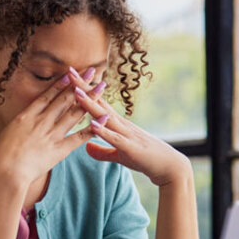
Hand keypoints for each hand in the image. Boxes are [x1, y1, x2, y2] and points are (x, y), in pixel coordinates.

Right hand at [0, 67, 96, 187]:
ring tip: (100, 88)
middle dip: (79, 84)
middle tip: (91, 72)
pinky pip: (79, 136)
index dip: (61, 83)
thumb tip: (21, 123)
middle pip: (64, 99)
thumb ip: (19, 127)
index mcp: (27, 116)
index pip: (47, 96)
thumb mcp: (6, 134)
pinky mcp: (59, 150)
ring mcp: (51, 134)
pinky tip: (103, 119)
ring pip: (74, 113)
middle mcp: (41, 121)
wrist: (4, 170)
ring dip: (89, 99)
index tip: (71, 73)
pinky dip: (92, 127)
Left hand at [73, 82, 192, 186]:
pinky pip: (114, 138)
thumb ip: (102, 150)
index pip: (98, 103)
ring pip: (105, 117)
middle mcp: (120, 124)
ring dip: (90, 105)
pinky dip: (103, 131)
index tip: (70, 76)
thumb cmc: (145, 159)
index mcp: (117, 124)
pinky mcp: (130, 147)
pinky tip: (92, 124)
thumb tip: (86, 147)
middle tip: (70, 71)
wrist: (169, 167)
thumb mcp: (119, 154)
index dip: (84, 90)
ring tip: (76, 92)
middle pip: (99, 103)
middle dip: (84, 88)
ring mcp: (126, 134)